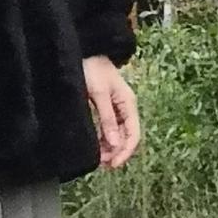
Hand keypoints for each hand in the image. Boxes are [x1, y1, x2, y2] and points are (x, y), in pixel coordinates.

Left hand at [83, 54, 140, 169]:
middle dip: (116, 152)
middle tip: (101, 164)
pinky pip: (108, 128)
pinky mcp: (105, 108)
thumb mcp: (99, 94)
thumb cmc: (92, 68)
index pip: (133, 134)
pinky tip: (95, 146)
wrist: (83, 52)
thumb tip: (115, 143)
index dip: (125, 152)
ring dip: (109, 148)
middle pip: (127, 136)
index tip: (112, 164)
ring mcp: (115, 108)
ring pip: (117, 134)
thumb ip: (107, 119)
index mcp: (128, 103)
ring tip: (97, 158)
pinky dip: (103, 139)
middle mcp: (125, 107)